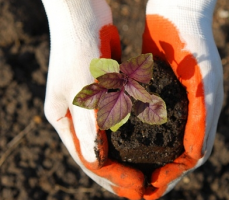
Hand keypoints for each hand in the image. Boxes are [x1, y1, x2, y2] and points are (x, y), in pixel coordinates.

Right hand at [42, 0, 143, 198]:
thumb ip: (89, 127)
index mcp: (64, 120)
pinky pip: (115, 124)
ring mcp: (89, 108)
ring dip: (124, 161)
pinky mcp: (103, 97)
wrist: (83, 15)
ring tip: (143, 176)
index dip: (113, 178)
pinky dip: (127, 138)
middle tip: (142, 191)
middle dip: (118, 176)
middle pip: (98, 156)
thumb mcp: (83, 89)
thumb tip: (96, 164)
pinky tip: (142, 145)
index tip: (137, 189)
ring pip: (107, 143)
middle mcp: (75, 118)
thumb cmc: (79, 48)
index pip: (90, 159)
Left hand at [141, 0, 222, 198]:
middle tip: (138, 188)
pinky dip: (141, 137)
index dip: (170, 178)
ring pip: (161, 142)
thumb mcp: (205, 87)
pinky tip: (127, 144)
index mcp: (202, 118)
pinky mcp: (159, 95)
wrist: (179, 19)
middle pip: (173, 155)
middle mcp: (189, 116)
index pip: (188, 160)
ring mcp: (175, 106)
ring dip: (148, 159)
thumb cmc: (195, 49)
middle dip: (157, 173)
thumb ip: (204, 122)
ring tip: (130, 172)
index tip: (150, 191)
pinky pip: (151, 123)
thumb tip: (195, 159)